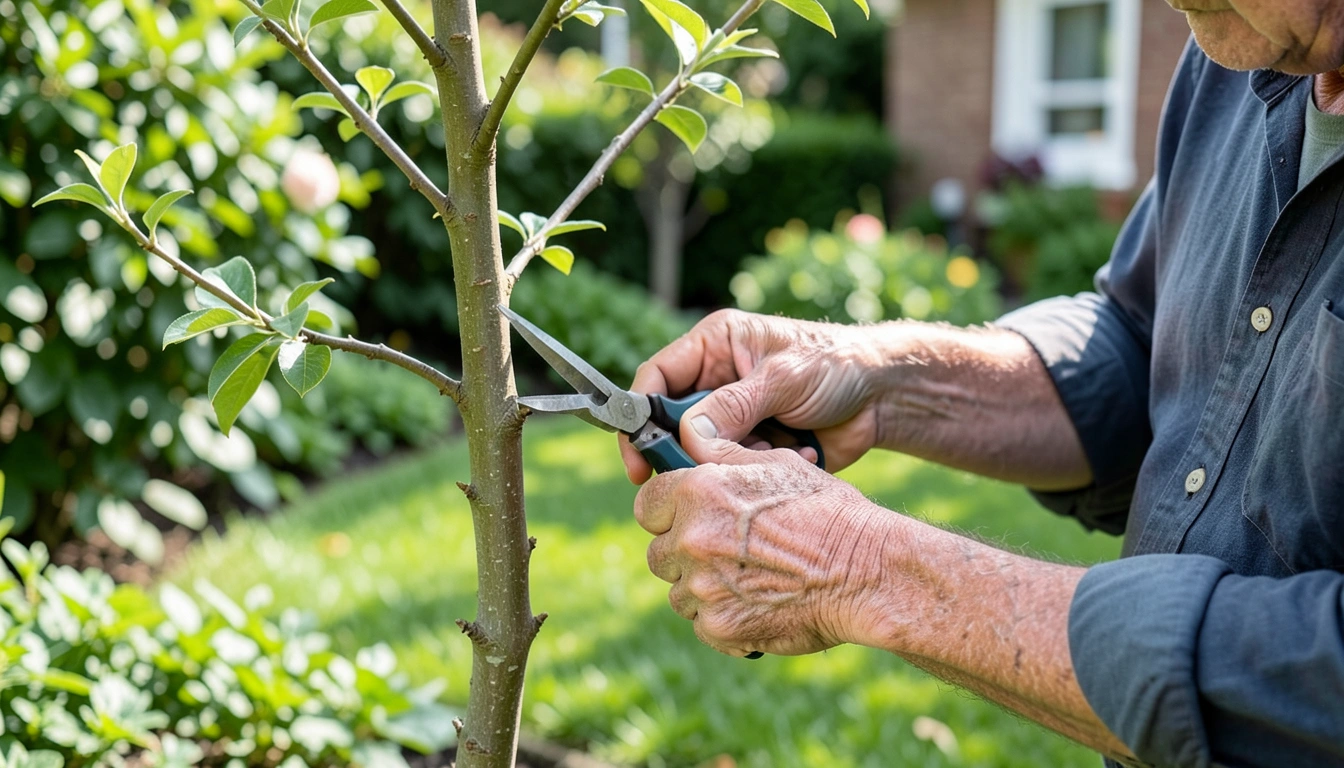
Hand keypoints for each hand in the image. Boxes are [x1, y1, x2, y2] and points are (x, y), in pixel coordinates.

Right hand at [620, 309, 887, 482]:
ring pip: (703, 452)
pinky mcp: (754, 446)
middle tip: (697, 475)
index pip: (657, 378)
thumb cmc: (835, 364)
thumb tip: (686, 436)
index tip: (639, 454)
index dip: (640, 416)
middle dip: (686, 450)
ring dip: (732, 461)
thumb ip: (733, 406)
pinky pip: (734, 469)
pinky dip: (758, 471)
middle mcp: (716, 381)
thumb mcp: (783, 378)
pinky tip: (799, 455)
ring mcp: (734, 417)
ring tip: (775, 452)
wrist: (884, 396)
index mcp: (714, 346)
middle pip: (673, 423)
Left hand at [633, 437, 892, 656]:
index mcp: (699, 491)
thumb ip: (723, 457)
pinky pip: (703, 625)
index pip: (647, 505)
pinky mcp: (718, 627)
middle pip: (660, 552)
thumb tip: (691, 441)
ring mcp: (702, 587)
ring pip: (679, 592)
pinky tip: (759, 605)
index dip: (667, 512)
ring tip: (751, 579)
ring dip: (704, 588)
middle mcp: (692, 538)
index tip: (685, 519)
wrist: (866, 573)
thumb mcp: (777, 465)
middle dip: (686, 553)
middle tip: (729, 552)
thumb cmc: (828, 513)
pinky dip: (724, 620)